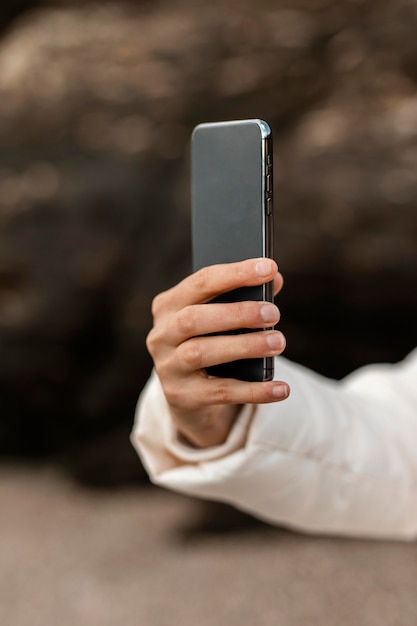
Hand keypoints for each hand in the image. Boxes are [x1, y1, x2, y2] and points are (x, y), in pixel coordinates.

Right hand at [146, 258, 288, 447]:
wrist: (189, 396)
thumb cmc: (209, 343)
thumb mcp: (220, 319)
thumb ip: (244, 297)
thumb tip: (274, 280)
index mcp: (168, 306)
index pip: (200, 282)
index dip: (235, 274)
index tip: (269, 267)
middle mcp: (161, 335)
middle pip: (193, 319)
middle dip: (237, 313)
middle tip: (273, 313)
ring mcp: (168, 368)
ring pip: (202, 353)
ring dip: (244, 346)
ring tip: (278, 342)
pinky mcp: (183, 398)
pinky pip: (221, 392)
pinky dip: (254, 390)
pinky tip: (281, 388)